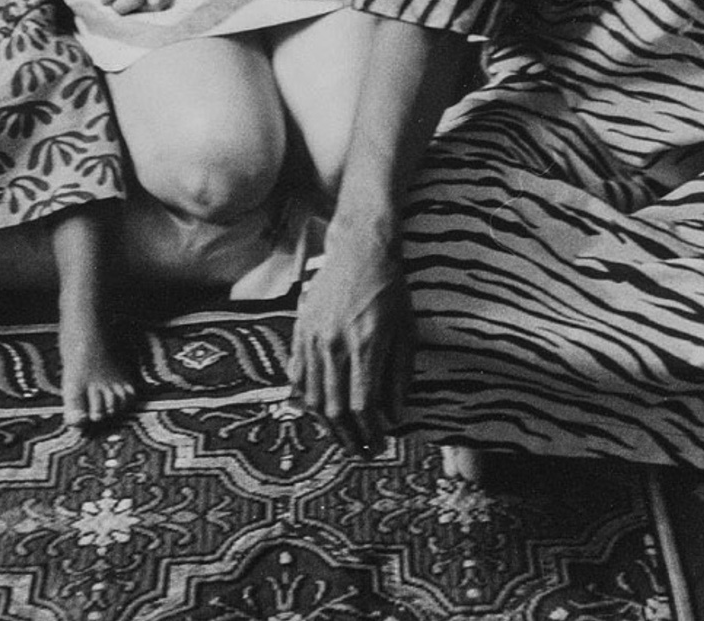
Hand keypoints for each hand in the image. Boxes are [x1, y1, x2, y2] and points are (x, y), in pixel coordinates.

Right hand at [290, 239, 412, 454]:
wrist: (359, 250)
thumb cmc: (390, 289)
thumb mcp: (406, 330)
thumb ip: (400, 375)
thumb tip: (396, 416)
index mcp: (366, 344)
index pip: (363, 405)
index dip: (370, 432)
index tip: (379, 445)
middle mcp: (335, 345)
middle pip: (335, 408)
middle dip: (349, 438)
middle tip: (360, 452)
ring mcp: (314, 339)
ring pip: (313, 397)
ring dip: (328, 425)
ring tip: (342, 438)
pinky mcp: (300, 332)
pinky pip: (297, 376)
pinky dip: (307, 399)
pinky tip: (320, 411)